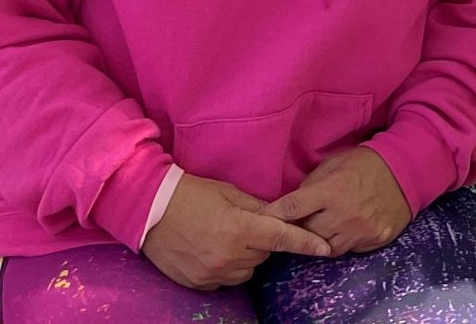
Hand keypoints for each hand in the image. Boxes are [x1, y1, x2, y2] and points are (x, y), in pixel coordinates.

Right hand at [142, 173, 332, 287]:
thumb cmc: (191, 194)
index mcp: (239, 227)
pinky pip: (226, 280)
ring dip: (244, 257)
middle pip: (263, 255)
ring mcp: (213, 272)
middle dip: (261, 242)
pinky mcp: (200, 283)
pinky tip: (211, 250)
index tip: (326, 248)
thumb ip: (257, 207)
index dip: (305, 244)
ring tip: (224, 237)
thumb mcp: (228, 192)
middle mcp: (228, 255)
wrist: (150, 211)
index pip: (281, 238)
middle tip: (244, 225)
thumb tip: (278, 216)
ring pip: (246, 271)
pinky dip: (226, 268)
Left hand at [265, 147, 410, 255]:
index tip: (261, 220)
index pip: (293, 207)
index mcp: (331, 190)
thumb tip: (294, 202)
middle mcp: (343, 214)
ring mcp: (359, 231)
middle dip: (297, 229)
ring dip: (316, 241)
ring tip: (315, 231)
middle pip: (306, 233)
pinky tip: (339, 232)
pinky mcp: (372, 241)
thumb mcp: (336, 162)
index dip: (274, 215)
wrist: (406, 172)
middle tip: (290, 226)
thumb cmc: (366, 163)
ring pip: (325, 248)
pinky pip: (347, 250)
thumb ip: (312, 182)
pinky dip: (339, 242)